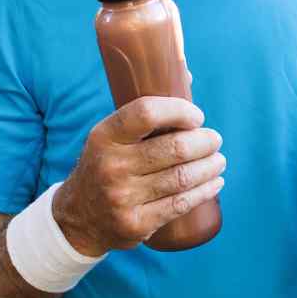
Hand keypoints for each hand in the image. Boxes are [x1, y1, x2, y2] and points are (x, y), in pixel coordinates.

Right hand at [52, 96, 226, 256]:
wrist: (77, 217)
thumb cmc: (107, 163)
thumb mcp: (110, 136)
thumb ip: (144, 111)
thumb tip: (186, 73)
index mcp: (104, 136)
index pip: (146, 113)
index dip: (179, 111)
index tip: (196, 117)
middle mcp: (111, 166)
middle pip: (174, 148)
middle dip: (204, 142)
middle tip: (215, 140)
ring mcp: (122, 197)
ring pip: (182, 177)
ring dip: (210, 166)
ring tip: (219, 160)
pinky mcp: (135, 224)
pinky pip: (180, 204)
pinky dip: (205, 191)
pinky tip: (215, 182)